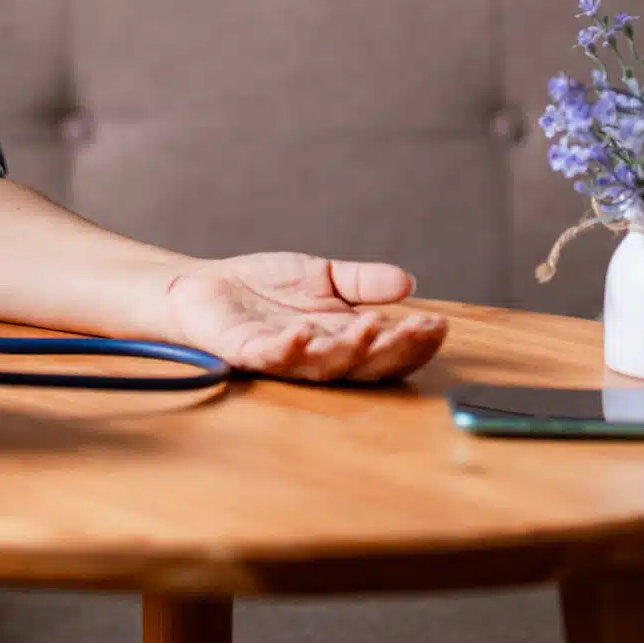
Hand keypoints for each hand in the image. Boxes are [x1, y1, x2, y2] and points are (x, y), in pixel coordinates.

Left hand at [164, 252, 447, 383]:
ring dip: (350, 349)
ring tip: (373, 326)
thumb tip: (407, 282)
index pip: (385, 350)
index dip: (413, 342)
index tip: (438, 325)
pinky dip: (289, 348)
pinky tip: (305, 332)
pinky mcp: (246, 352)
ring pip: (324, 365)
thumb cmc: (265, 288)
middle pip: (363, 365)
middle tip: (418, 331)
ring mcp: (283, 357)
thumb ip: (362, 282)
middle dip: (394, 350)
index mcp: (339, 340)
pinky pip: (271, 356)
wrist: (205, 288)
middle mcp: (317, 356)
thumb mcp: (323, 276)